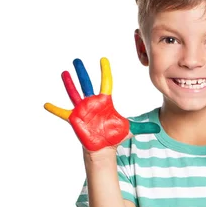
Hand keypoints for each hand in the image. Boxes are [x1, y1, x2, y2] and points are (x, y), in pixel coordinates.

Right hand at [44, 57, 159, 151]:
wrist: (103, 147)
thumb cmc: (113, 135)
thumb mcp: (130, 129)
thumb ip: (144, 127)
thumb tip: (159, 128)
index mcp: (104, 101)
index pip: (105, 82)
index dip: (105, 71)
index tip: (103, 59)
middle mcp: (92, 102)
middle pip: (87, 83)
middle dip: (82, 72)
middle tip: (77, 59)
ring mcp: (82, 109)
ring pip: (74, 93)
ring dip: (69, 83)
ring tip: (64, 72)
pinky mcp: (74, 119)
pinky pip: (62, 112)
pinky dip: (55, 109)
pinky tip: (46, 104)